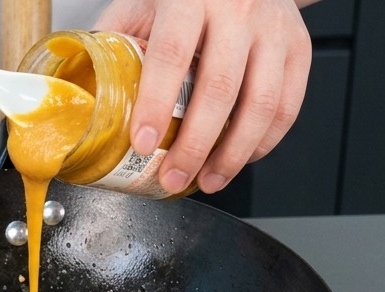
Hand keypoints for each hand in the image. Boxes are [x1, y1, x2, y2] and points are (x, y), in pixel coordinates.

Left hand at [94, 0, 312, 194]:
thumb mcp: (146, 1)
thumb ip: (117, 38)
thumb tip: (85, 90)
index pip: (172, 55)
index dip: (156, 105)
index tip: (142, 143)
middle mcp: (237, 11)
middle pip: (218, 89)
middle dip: (194, 145)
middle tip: (173, 177)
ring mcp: (273, 30)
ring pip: (261, 104)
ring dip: (233, 154)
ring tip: (209, 180)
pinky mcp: (299, 49)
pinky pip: (287, 107)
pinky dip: (263, 142)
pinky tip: (240, 159)